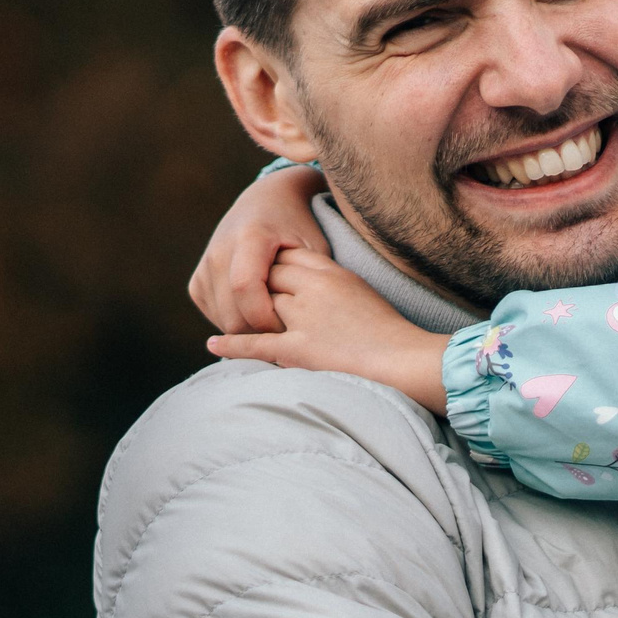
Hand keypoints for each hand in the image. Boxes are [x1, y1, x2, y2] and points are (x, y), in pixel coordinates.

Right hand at [190, 164, 328, 333]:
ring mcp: (204, 268)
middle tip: (289, 329)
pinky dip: (238, 323)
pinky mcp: (197, 283)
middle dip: (262, 332)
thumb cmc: (299, 228)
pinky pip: (216, 317)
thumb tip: (302, 326)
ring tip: (277, 316)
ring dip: (252, 330)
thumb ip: (308, 282)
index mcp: (249, 237)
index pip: (245, 287)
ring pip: (224, 322)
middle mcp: (218, 252)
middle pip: (232, 314)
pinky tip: (260, 310)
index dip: (267, 317)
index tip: (290, 327)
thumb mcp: (313, 248)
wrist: (266, 203)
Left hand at [207, 248, 450, 414]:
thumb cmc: (390, 331)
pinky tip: (213, 343)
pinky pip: (256, 344)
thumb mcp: (361, 292)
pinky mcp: (299, 349)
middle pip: (269, 277)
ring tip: (230, 313)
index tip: (265, 270)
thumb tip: (311, 287)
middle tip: (245, 292)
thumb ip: (333, 285)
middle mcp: (314, 290)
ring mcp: (304, 319)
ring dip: (246, 311)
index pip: (288, 257)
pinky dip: (231, 345)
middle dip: (256, 284)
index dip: (273, 265)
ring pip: (260, 306)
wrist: (404, 359)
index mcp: (332, 272)